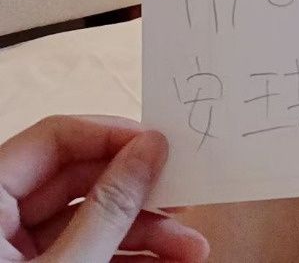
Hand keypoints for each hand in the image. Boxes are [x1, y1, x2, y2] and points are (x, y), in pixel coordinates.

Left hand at [0, 115, 208, 261]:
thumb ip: (109, 209)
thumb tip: (152, 148)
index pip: (56, 137)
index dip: (113, 136)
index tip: (162, 147)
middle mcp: (0, 216)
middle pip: (79, 180)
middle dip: (140, 196)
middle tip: (185, 199)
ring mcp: (14, 250)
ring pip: (88, 221)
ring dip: (144, 231)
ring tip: (190, 248)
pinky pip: (83, 252)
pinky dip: (125, 256)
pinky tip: (167, 262)